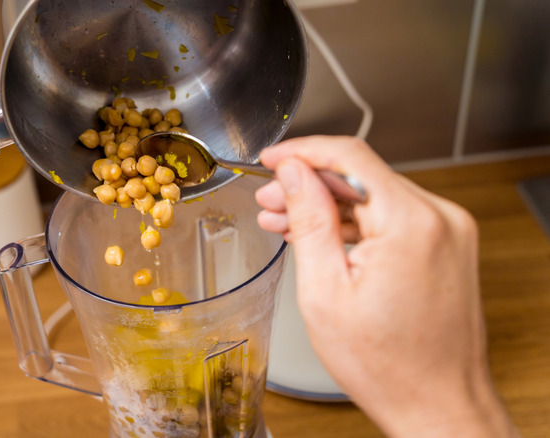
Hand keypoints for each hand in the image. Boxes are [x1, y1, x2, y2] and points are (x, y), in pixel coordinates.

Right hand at [255, 136, 519, 436]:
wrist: (437, 404)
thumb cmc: (386, 365)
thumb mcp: (325, 291)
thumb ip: (309, 220)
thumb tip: (293, 173)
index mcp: (411, 224)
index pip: (350, 156)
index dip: (302, 151)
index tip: (271, 158)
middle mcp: (440, 218)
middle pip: (362, 175)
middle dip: (310, 183)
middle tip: (269, 201)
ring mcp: (449, 230)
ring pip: (375, 195)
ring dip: (330, 205)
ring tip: (286, 222)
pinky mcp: (447, 244)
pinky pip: (393, 216)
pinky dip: (356, 223)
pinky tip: (322, 237)